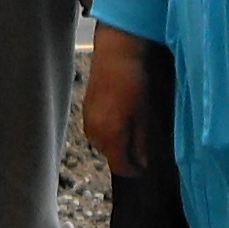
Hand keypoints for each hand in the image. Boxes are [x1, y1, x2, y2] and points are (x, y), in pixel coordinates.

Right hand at [81, 25, 153, 175]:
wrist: (115, 56)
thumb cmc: (134, 84)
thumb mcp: (143, 115)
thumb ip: (140, 142)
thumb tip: (142, 163)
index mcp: (110, 135)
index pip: (119, 166)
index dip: (132, 171)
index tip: (143, 169)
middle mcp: (94, 132)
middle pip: (109, 155)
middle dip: (124, 155)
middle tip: (140, 148)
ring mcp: (87, 121)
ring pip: (101, 143)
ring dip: (115, 143)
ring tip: (130, 131)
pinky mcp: (85, 110)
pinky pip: (96, 130)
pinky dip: (107, 131)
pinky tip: (118, 119)